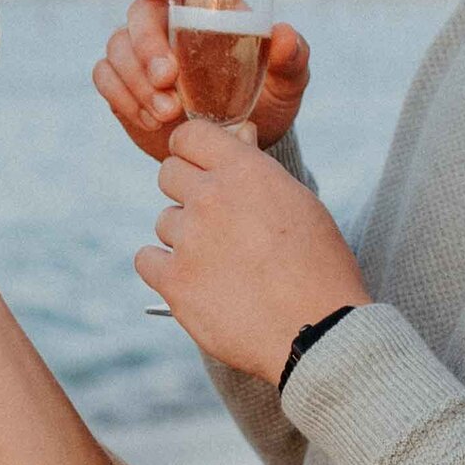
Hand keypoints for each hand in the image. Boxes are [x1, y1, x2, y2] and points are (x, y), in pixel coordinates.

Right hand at [92, 0, 311, 162]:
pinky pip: (106, 76)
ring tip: (168, 112)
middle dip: (147, 44)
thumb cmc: (266, 98)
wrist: (240, 142)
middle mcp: (167, 19)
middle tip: (169, 78)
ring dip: (136, 79)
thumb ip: (292, 57)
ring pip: (118, 46)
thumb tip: (283, 35)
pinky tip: (152, 119)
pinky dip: (124, 97)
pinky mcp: (124, 82)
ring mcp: (140, 51)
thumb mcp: (288, 80)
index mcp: (205, 2)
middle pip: (139, 11)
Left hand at [137, 119, 368, 378]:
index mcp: (245, 171)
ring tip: (221, 262)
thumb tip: (238, 137)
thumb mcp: (299, 203)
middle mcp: (211, 197)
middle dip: (187, 192)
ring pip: (164, 221)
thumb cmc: (318, 266)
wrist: (317, 330)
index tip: (198, 167)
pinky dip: (164, 268)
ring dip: (184, 237)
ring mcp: (189, 240)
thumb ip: (257, 170)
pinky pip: (146, 259)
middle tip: (214, 220)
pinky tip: (192, 280)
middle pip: (168, 174)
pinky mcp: (174, 281)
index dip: (191, 150)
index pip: (189, 135)